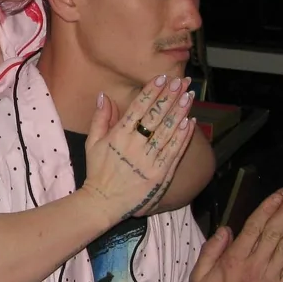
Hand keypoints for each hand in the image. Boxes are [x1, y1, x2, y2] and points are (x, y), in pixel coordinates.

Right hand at [81, 75, 196, 223]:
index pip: (139, 108)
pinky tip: (190, 122)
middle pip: (156, 116)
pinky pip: (175, 151)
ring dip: (180, 112)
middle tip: (180, 81)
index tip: (162, 78)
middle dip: (169, 96)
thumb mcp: (92, 143)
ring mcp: (150, 160)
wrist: (104, 202)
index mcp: (118, 136)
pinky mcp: (161, 174)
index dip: (152, 92)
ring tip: (189, 96)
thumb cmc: (98, 172)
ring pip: (169, 131)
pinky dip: (184, 136)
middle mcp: (135, 146)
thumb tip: (105, 96)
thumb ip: (100, 119)